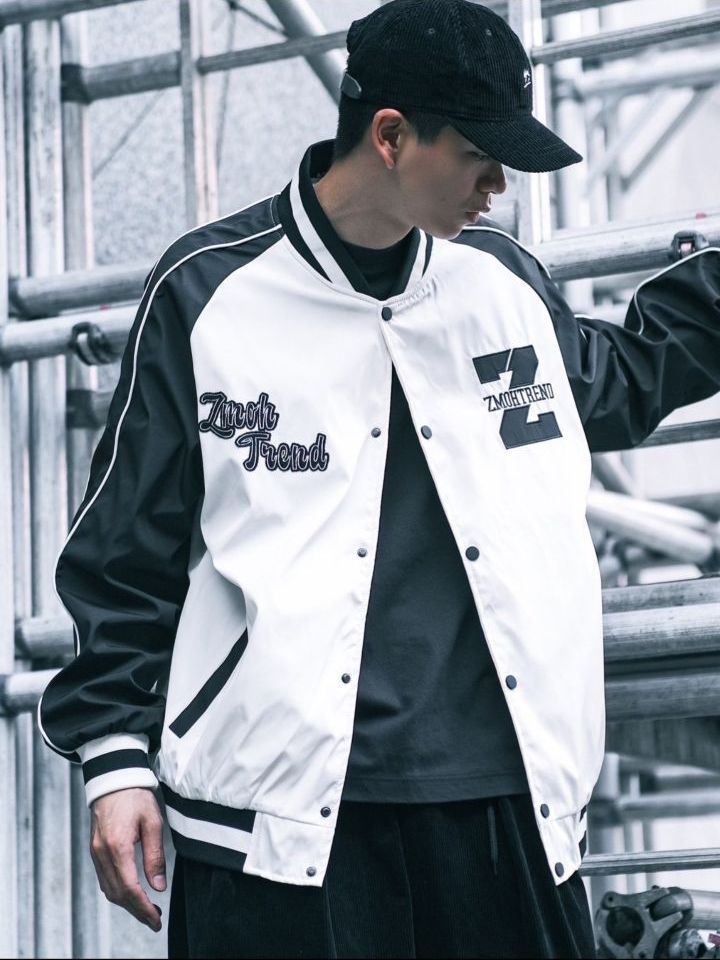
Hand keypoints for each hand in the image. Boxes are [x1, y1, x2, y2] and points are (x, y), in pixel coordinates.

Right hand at [89, 787, 165, 931]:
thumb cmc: (136, 796)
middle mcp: (102, 853)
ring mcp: (95, 852)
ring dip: (126, 904)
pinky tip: (131, 893)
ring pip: (108, 889)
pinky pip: (104, 878)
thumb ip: (155, 856)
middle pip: (117, 894)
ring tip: (146, 909)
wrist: (114, 779)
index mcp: (117, 846)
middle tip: (154, 920)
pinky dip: (117, 891)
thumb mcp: (153, 822)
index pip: (129, 888)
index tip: (156, 919)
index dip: (142, 908)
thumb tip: (158, 887)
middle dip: (136, 911)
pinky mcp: (95, 850)